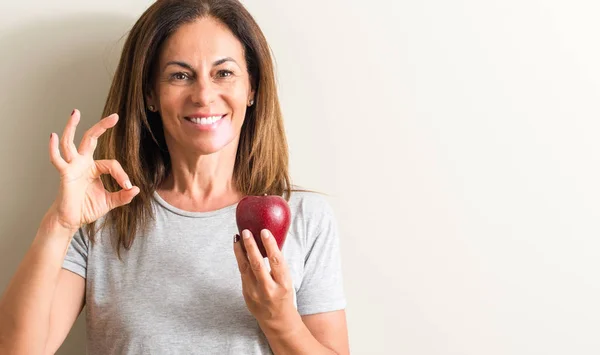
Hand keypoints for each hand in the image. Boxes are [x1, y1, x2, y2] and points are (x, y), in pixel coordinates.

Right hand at [48, 109, 139, 231]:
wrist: (72, 220)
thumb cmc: (87, 208)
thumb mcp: (110, 202)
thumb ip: (123, 196)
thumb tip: (137, 189)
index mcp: (95, 168)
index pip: (112, 164)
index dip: (122, 175)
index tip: (127, 186)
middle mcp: (83, 163)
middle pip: (91, 139)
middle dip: (102, 127)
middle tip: (115, 116)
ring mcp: (72, 167)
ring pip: (70, 142)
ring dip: (72, 127)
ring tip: (76, 112)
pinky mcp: (64, 174)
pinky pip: (57, 160)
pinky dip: (53, 148)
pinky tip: (52, 136)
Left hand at [233, 229, 297, 328]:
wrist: (277, 320)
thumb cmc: (284, 295)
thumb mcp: (287, 281)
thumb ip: (278, 265)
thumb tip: (268, 241)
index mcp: (283, 284)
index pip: (276, 262)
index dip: (270, 246)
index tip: (264, 232)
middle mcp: (268, 290)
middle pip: (257, 264)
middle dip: (250, 246)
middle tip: (246, 232)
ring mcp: (255, 293)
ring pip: (245, 268)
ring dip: (240, 250)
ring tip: (237, 237)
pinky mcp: (246, 294)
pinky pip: (242, 273)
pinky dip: (240, 259)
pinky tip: (238, 249)